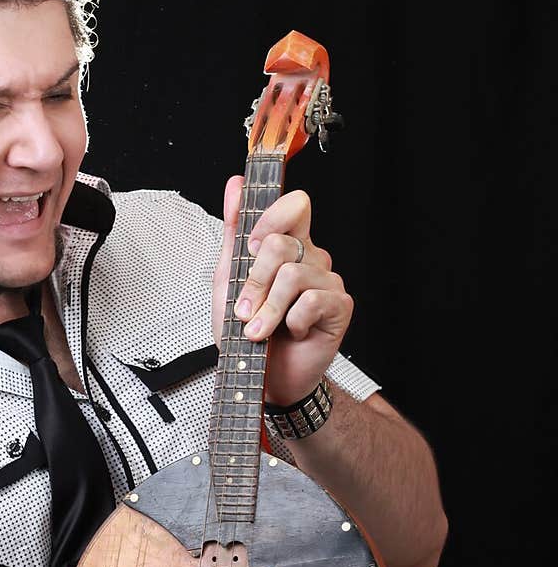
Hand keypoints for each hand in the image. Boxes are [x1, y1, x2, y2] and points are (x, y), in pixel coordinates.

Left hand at [212, 175, 352, 406]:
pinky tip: (291, 332)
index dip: (271, 216)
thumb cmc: (247, 334)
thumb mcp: (228, 280)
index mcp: (288, 246)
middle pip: (284, 242)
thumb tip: (235, 186)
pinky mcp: (339, 306)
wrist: (262, 380)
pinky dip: (292, 321)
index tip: (250, 244)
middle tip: (244, 308)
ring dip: (268, 309)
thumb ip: (233, 232)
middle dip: (255, 280)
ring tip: (259, 330)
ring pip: (292, 275)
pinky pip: (311, 301)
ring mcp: (327, 281)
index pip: (294, 206)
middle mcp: (311, 259)